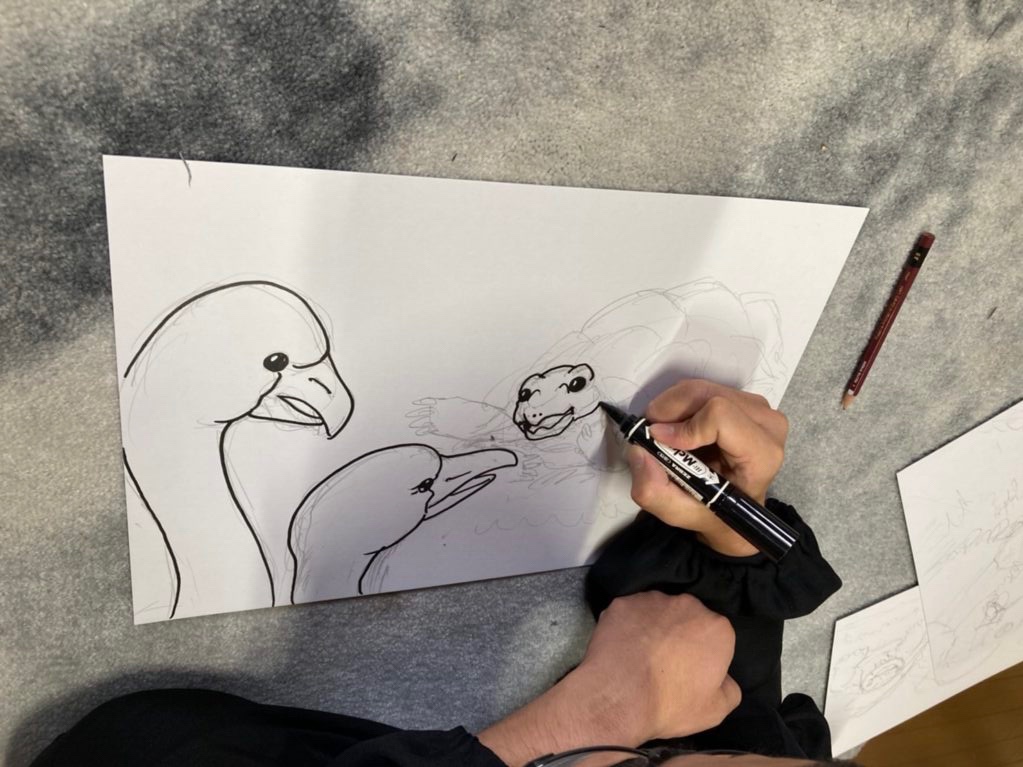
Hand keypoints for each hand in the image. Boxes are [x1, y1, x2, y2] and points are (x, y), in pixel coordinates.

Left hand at [575, 591, 740, 741]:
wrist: (619, 696)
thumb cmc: (671, 703)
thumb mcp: (715, 710)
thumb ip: (729, 688)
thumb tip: (723, 677)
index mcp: (716, 627)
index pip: (716, 637)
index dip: (704, 655)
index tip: (691, 671)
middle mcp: (687, 604)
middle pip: (688, 618)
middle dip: (681, 635)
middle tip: (666, 662)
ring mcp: (652, 600)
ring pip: (658, 612)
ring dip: (655, 627)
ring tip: (641, 655)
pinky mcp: (622, 603)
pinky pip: (630, 614)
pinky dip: (628, 626)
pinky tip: (622, 647)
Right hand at [628, 379, 787, 555]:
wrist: (730, 503)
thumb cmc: (711, 509)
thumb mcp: (678, 512)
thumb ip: (653, 490)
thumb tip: (638, 451)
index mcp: (762, 455)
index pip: (721, 416)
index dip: (683, 426)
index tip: (658, 440)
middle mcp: (768, 424)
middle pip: (707, 395)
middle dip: (669, 411)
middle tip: (652, 433)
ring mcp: (759, 408)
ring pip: (702, 388)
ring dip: (672, 407)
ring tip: (664, 433)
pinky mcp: (745, 399)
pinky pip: (704, 388)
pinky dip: (681, 403)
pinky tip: (678, 426)